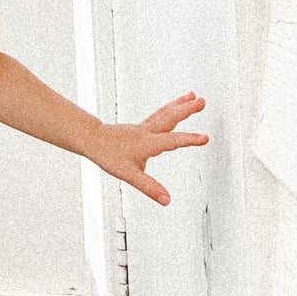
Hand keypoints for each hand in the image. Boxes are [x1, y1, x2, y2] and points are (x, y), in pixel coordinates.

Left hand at [92, 91, 208, 204]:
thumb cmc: (107, 155)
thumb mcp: (129, 175)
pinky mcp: (140, 127)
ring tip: (192, 95)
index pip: (172, 141)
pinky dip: (169, 109)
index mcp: (147, 143)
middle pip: (169, 118)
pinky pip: (159, 115)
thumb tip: (167, 200)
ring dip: (179, 104)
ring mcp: (143, 128)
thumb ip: (149, 187)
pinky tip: (173, 107)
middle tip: (202, 102)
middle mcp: (147, 132)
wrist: (91, 139)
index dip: (189, 140)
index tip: (205, 138)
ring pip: (164, 113)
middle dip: (187, 110)